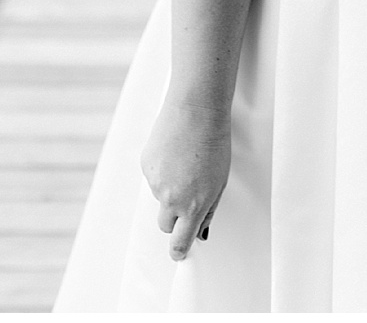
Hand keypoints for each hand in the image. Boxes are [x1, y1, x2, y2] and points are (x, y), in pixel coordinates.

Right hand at [141, 99, 230, 260]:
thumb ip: (209, 208)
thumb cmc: (215, 142)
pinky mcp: (145, 167)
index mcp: (194, 204)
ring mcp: (155, 183)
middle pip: (166, 224)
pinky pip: (154, 177)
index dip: (179, 250)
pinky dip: (162, 170)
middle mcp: (171, 199)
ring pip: (160, 197)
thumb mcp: (221, 181)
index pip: (180, 240)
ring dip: (171, 188)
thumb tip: (201, 230)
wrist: (196, 111)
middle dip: (174, 219)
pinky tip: (175, 152)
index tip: (178, 253)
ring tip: (187, 162)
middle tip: (186, 199)